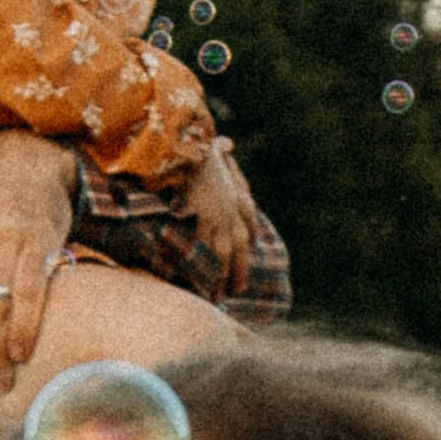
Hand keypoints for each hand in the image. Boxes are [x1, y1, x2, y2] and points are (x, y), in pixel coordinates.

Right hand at [184, 139, 257, 301]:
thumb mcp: (212, 147)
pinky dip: (205, 268)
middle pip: (241, 244)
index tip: (250, 245)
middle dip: (241, 268)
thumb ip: (220, 148)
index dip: (250, 233)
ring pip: (226, 253)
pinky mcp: (207, 220)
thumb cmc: (197, 147)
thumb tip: (228, 143)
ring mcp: (221, 216)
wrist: (190, 148)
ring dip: (224, 276)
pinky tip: (201, 284)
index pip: (249, 217)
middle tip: (240, 289)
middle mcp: (232, 208)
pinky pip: (207, 250)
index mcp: (234, 191)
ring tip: (220, 297)